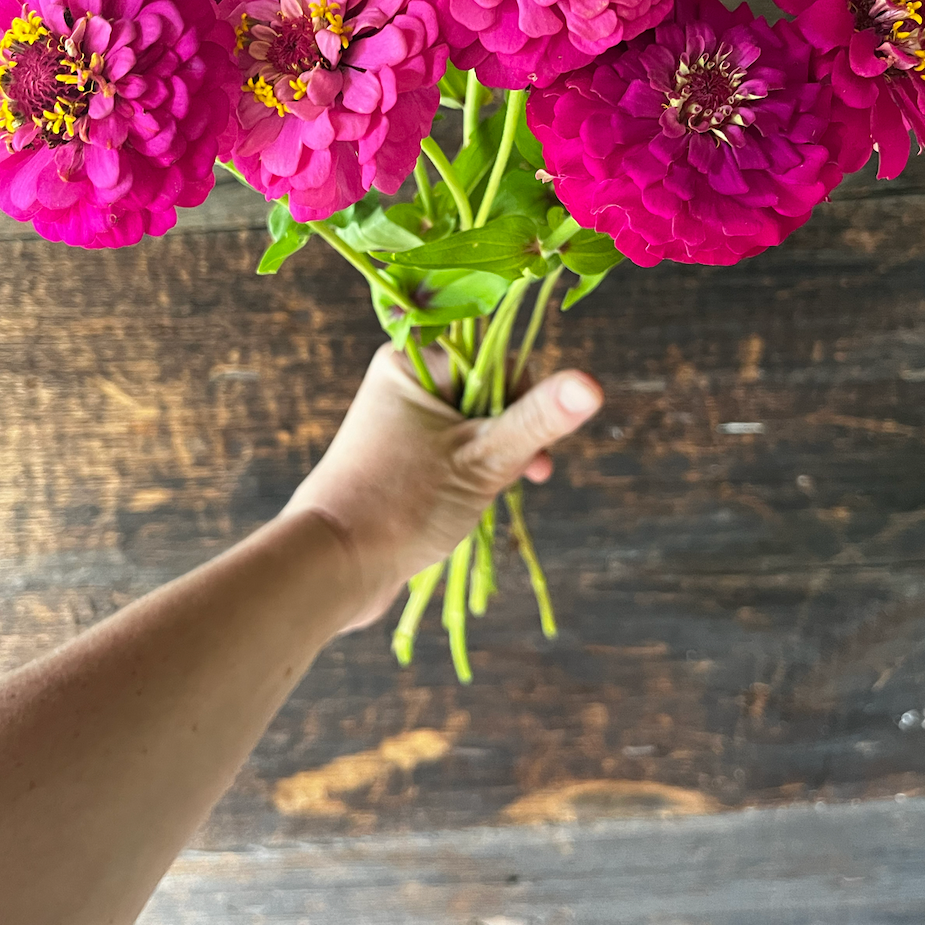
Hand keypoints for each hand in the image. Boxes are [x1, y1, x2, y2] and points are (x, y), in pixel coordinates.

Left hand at [283, 343, 602, 628]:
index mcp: (412, 362)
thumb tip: (592, 383)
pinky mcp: (399, 459)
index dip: (525, 400)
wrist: (332, 565)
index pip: (496, 359)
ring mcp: (399, 423)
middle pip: (488, 394)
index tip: (533, 445)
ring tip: (496, 496)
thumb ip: (539, 419)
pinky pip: (453, 454)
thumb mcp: (484, 459)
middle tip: (524, 475)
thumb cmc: (402, 504)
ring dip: (495, 462)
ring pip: (474, 429)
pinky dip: (472, 476)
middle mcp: (402, 383)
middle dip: (512, 437)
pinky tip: (474, 504)